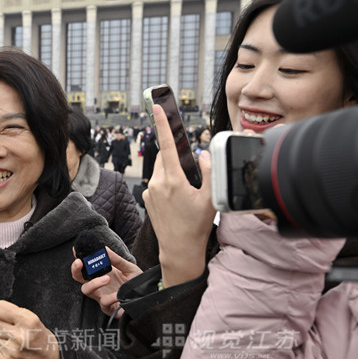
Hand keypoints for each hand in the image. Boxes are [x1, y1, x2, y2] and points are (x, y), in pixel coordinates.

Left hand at [0, 301, 59, 358]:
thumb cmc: (42, 341)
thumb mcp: (31, 320)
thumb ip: (7, 314)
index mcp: (29, 322)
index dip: (1, 311)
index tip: (7, 315)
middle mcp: (20, 337)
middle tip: (12, 330)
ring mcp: (13, 353)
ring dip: (0, 338)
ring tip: (14, 342)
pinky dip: (0, 350)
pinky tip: (12, 352)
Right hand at [71, 246, 142, 315]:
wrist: (148, 297)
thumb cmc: (137, 283)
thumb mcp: (129, 268)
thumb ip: (117, 260)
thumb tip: (105, 249)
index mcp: (101, 274)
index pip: (85, 266)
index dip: (78, 259)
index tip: (76, 250)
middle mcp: (99, 285)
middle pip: (79, 278)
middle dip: (76, 270)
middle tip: (80, 262)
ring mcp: (102, 296)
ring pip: (87, 290)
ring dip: (93, 283)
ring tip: (107, 278)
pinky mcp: (109, 308)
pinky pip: (104, 303)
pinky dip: (110, 298)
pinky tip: (117, 294)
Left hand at [143, 105, 215, 287]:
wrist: (179, 250)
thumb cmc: (197, 226)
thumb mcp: (210, 197)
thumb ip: (209, 171)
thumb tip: (203, 155)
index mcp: (173, 180)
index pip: (168, 145)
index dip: (162, 124)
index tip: (157, 108)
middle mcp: (157, 183)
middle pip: (166, 158)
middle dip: (177, 160)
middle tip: (191, 179)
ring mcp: (150, 192)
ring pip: (162, 171)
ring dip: (173, 174)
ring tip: (185, 196)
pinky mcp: (146, 200)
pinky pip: (158, 184)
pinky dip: (167, 185)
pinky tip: (177, 203)